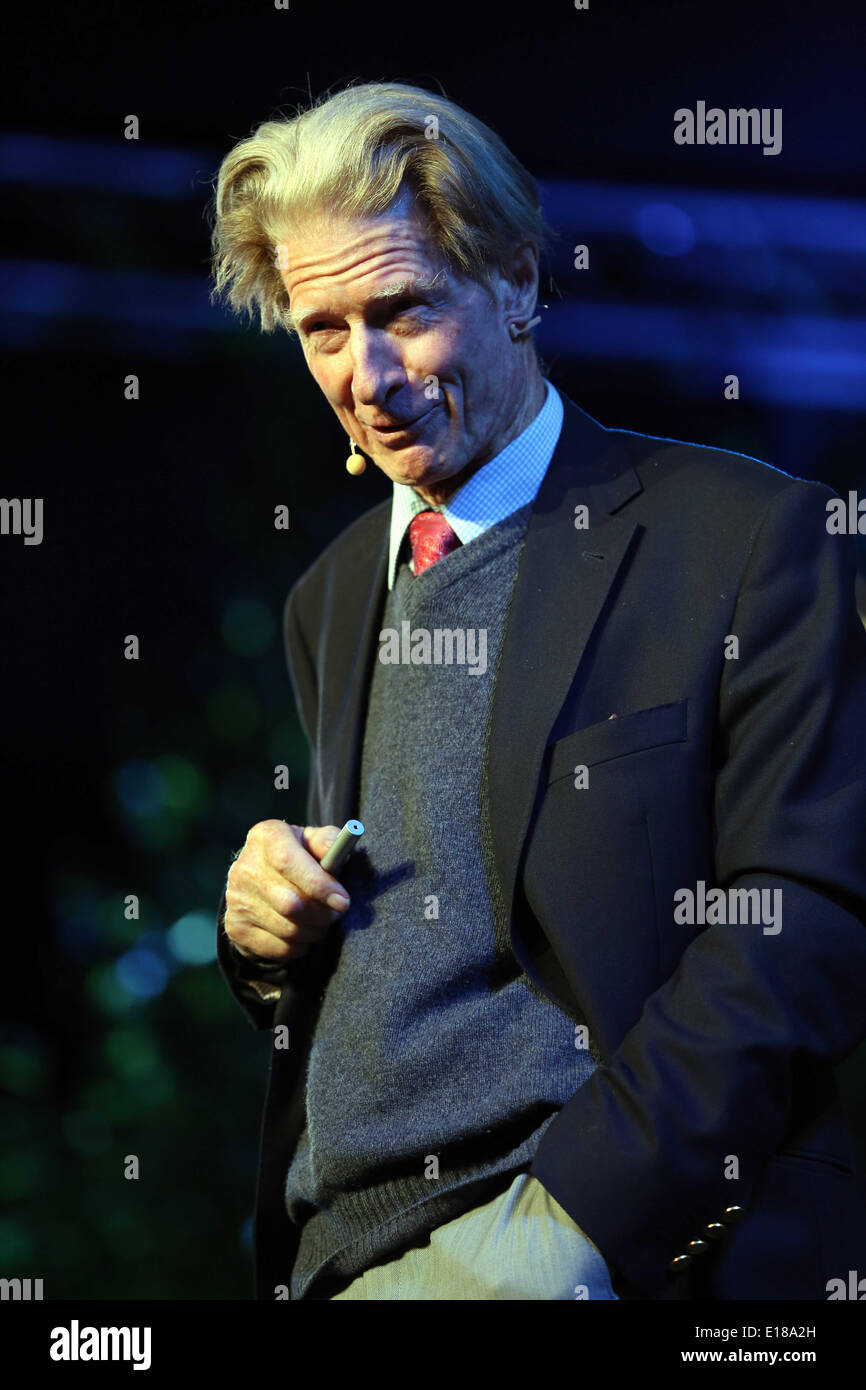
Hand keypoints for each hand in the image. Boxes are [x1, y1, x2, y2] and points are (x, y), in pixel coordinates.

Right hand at [224, 821, 349, 962]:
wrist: (262, 881)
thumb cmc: (299, 858)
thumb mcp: (313, 841)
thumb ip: (327, 841)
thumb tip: (337, 850)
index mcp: (265, 836)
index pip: (287, 862)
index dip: (319, 884)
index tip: (343, 901)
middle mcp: (244, 867)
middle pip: (290, 902)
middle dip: (322, 913)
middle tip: (336, 913)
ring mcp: (236, 899)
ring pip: (288, 929)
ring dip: (315, 931)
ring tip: (322, 921)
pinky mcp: (236, 928)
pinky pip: (280, 948)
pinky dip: (300, 945)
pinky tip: (303, 931)